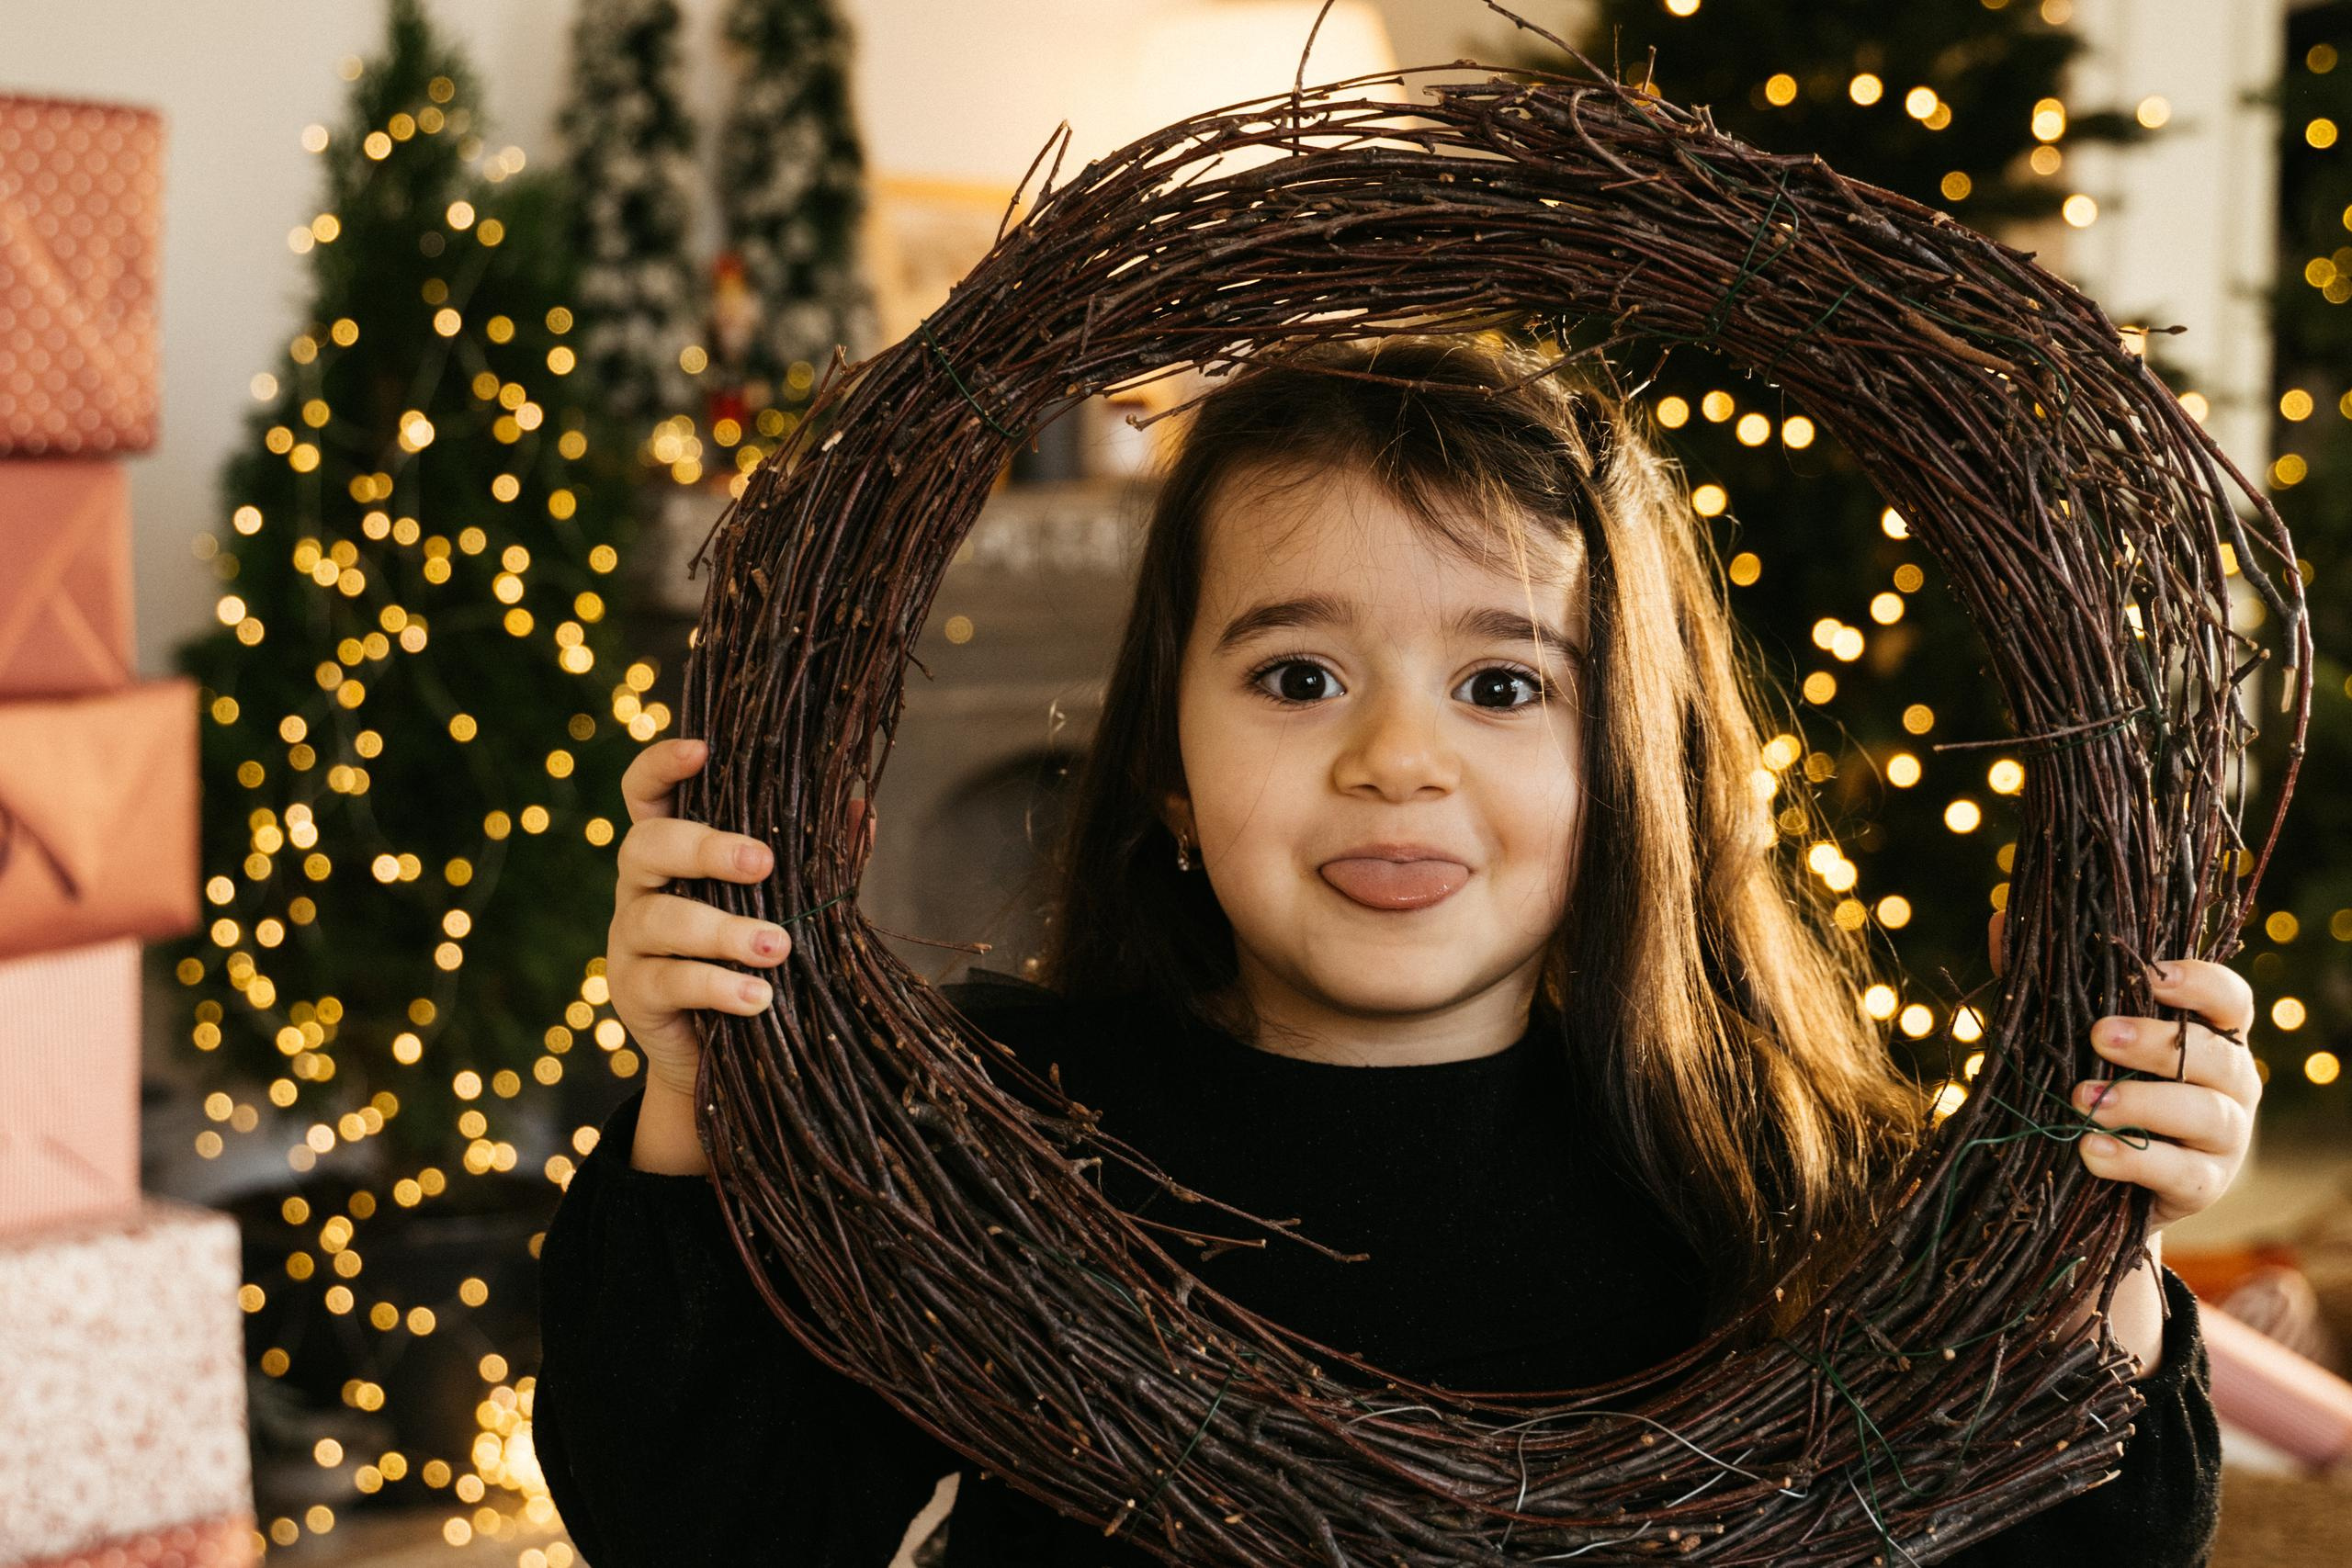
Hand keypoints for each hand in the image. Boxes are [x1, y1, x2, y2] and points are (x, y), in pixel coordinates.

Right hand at [608, 738, 877, 1096]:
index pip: (645, 793)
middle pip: (646, 845)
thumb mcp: (782, 901)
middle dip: (704, 848)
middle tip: (762, 861)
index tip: (702, 750)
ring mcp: (628, 939)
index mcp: (671, 851)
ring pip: (659, 919)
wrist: (714, 1046)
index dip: (662, 765)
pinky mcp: (631, 992)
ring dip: (722, 930)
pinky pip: (669, 983)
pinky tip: (757, 996)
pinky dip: (717, 987)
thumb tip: (863, 811)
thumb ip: (816, 856)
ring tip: (777, 947)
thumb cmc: (750, 953)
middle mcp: (639, 886)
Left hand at [1987, 906, 2260, 1375]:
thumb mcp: (2074, 1035)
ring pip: (2204, 1113)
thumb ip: (2046, 984)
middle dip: (2156, 1043)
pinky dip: (2133, 1161)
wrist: (2112, 1176)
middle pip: (2216, 1053)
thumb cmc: (2098, 1080)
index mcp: (2211, 1033)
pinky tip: (2089, 1150)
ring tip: (2082, 1100)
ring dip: (2141, 1103)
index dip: (2200, 983)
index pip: (2230, 999)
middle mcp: (2233, 1081)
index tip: (2151, 973)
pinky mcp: (2205, 1185)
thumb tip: (2001, 922)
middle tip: (2098, 1035)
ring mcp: (2228, 1137)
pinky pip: (2180, 1173)